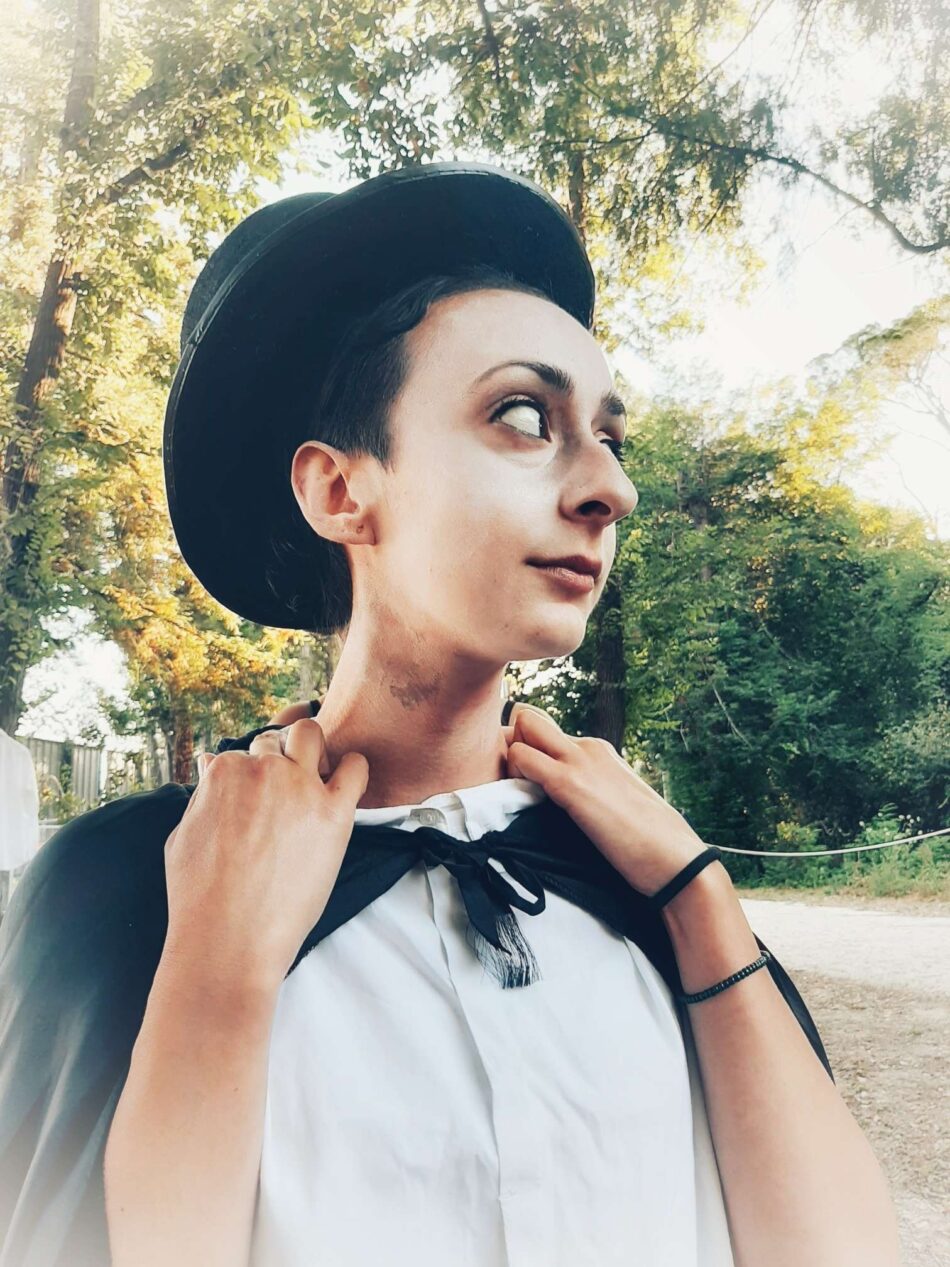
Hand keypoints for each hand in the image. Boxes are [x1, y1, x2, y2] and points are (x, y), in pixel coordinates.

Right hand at [162, 718, 368, 994]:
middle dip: (281, 758)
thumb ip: (204, 794)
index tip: (257, 802)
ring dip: (313, 752)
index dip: (252, 777)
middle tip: (284, 794)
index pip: (245, 752)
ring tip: (312, 785)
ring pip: (313, 737)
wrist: (229, 939)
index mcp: (224, 770)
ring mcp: (300, 788)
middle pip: (279, 741)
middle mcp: (264, 769)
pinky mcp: (334, 813)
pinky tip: (342, 789)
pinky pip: (356, 768)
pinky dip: (352, 769)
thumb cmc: (200, 896)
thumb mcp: (184, 835)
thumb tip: (211, 762)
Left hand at [503, 703, 712, 899]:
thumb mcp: (613, 806)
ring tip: (514, 795)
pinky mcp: (569, 783)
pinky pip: (522, 757)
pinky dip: (510, 773)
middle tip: (508, 782)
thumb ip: (588, 795)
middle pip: (528, 718)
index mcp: (598, 752)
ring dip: (508, 756)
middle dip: (509, 742)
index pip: (545, 731)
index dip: (524, 749)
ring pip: (522, 726)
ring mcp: (579, 761)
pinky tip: (519, 802)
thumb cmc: (649, 844)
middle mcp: (587, 747)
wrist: (677, 861)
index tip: (517, 779)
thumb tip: (567, 808)